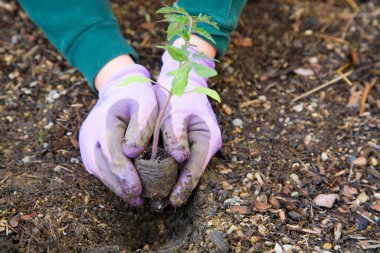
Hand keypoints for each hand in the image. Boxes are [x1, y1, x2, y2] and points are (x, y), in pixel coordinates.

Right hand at [79, 65, 157, 205]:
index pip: (112, 153)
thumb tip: (132, 153)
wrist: (119, 88)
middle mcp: (90, 134)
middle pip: (102, 166)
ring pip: (99, 170)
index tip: (137, 190)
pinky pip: (99, 168)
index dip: (124, 174)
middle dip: (120, 186)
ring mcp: (86, 142)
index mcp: (104, 121)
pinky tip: (126, 188)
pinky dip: (112, 179)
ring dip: (116, 186)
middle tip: (139, 201)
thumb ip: (141, 126)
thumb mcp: (146, 104)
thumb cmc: (138, 97)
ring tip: (135, 200)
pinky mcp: (89, 149)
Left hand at [156, 50, 221, 206]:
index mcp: (208, 138)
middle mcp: (205, 145)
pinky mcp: (188, 144)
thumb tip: (180, 158)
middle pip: (192, 172)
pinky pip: (179, 162)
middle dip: (178, 189)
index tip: (173, 200)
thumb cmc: (180, 94)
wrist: (183, 79)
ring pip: (185, 169)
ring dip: (172, 182)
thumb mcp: (177, 112)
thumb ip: (177, 134)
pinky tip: (155, 180)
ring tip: (157, 199)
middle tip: (161, 205)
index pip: (196, 168)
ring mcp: (198, 145)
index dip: (185, 185)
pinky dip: (168, 171)